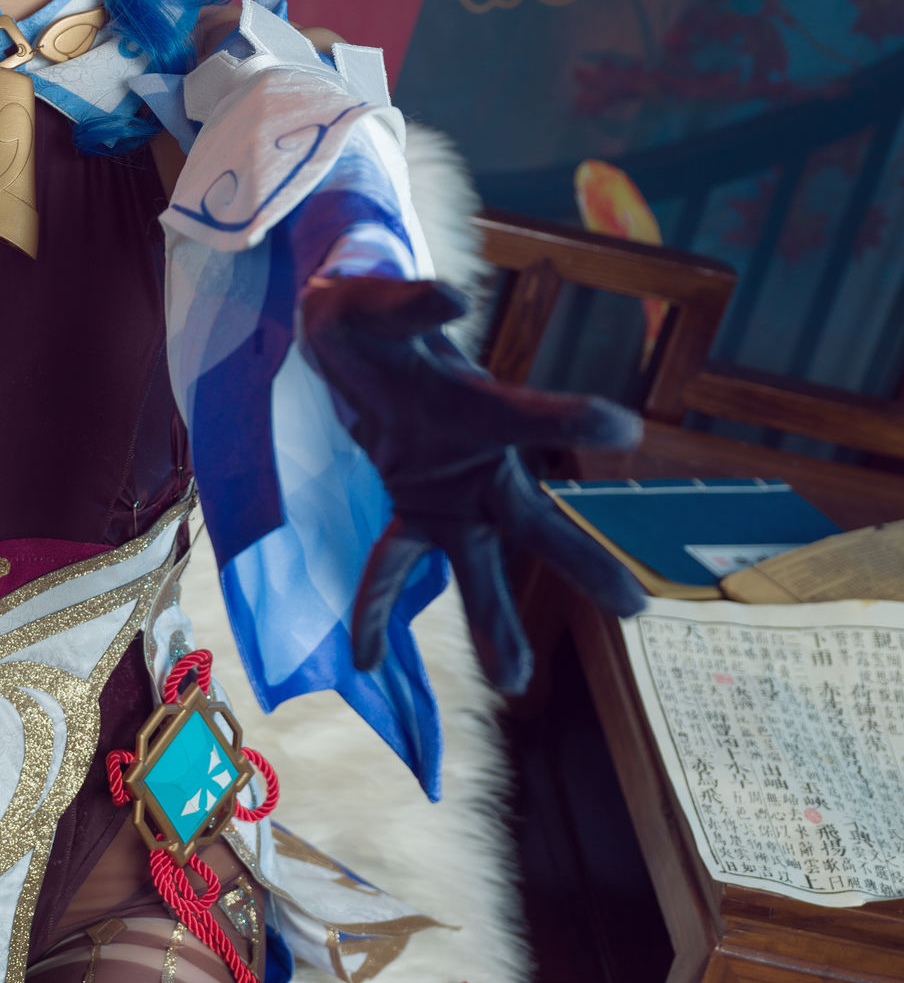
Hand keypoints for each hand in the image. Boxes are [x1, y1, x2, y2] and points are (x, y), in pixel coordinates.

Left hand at [300, 275, 645, 693]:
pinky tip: (369, 662)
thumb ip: (412, 305)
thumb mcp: (379, 304)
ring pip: (477, 566)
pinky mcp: (411, 508)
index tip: (625, 431)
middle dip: (580, 563)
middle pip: (533, 522)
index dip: (574, 423)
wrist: (348, 339)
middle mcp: (479, 463)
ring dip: (492, 623)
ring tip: (513, 681)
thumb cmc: (374, 317)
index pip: (534, 418)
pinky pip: (394, 570)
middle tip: (635, 606)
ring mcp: (447, 495)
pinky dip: (377, 612)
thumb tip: (453, 300)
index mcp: (483, 409)